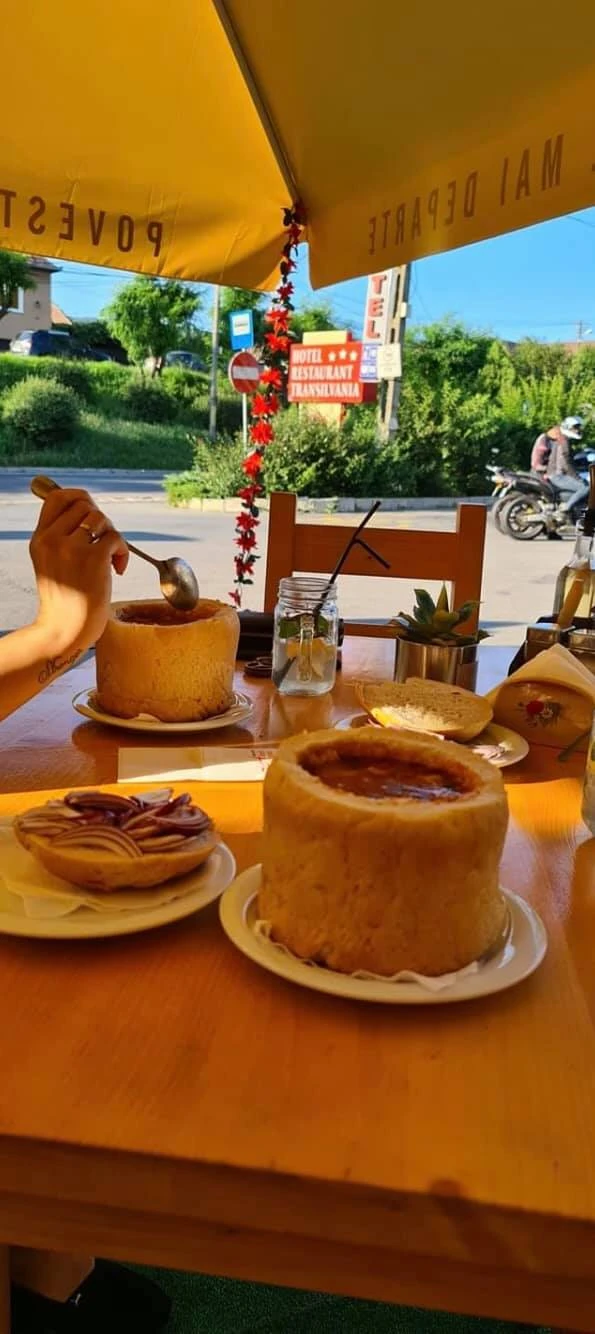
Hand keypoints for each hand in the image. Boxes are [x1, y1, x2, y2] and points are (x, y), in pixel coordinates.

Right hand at [29, 489, 128, 655]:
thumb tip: (87, 509)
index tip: (92, 513)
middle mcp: (52, 539)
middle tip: (104, 544)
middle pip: (85, 504)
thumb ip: (61, 537)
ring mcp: (71, 548)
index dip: (79, 497)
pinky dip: (123, 552)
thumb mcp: (51, 562)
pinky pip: (116, 538)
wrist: (65, 630)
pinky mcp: (93, 559)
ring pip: (102, 518)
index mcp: (40, 538)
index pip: (56, 497)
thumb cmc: (65, 600)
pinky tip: (117, 569)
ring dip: (113, 536)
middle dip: (102, 521)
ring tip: (111, 559)